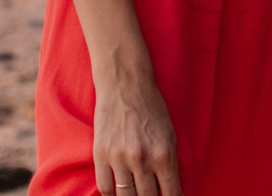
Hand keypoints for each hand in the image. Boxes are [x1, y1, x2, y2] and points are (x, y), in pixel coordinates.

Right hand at [92, 60, 180, 195]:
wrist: (125, 85)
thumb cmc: (152, 109)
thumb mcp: (170, 135)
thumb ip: (170, 165)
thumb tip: (170, 191)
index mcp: (164, 153)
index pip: (170, 193)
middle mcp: (142, 158)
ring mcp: (119, 157)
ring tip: (135, 195)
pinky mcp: (101, 154)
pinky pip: (105, 187)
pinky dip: (111, 195)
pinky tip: (118, 192)